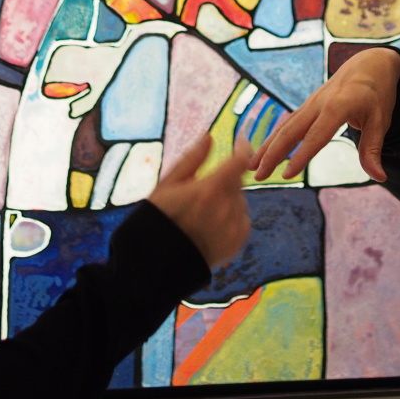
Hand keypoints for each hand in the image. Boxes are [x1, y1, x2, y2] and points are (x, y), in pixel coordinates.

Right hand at [147, 135, 251, 268]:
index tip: (239, 141)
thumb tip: (209, 136)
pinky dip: (232, 216)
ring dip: (229, 197)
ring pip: (240, 200)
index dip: (242, 148)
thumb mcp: (168, 183)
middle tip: (204, 186)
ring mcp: (234, 227)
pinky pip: (242, 220)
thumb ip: (192, 159)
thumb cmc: (158, 217)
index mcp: (210, 190)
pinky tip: (212, 222)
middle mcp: (227, 208)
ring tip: (204, 209)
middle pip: (238, 181)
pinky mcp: (236, 243)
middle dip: (226, 177)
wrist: (157, 262)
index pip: (240, 161)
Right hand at [250, 47, 399, 182]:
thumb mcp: (381, 120)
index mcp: (339, 106)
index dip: (301, 156)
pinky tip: (263, 152)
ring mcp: (311, 102)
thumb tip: (379, 177)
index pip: (316, 135)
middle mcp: (319, 103)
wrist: (370, 63)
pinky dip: (274, 137)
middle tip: (257, 176)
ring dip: (267, 146)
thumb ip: (373, 149)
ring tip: (251, 166)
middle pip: (291, 130)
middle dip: (272, 153)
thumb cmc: (378, 93)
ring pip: (285, 126)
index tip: (286, 175)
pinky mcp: (308, 105)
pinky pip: (288, 122)